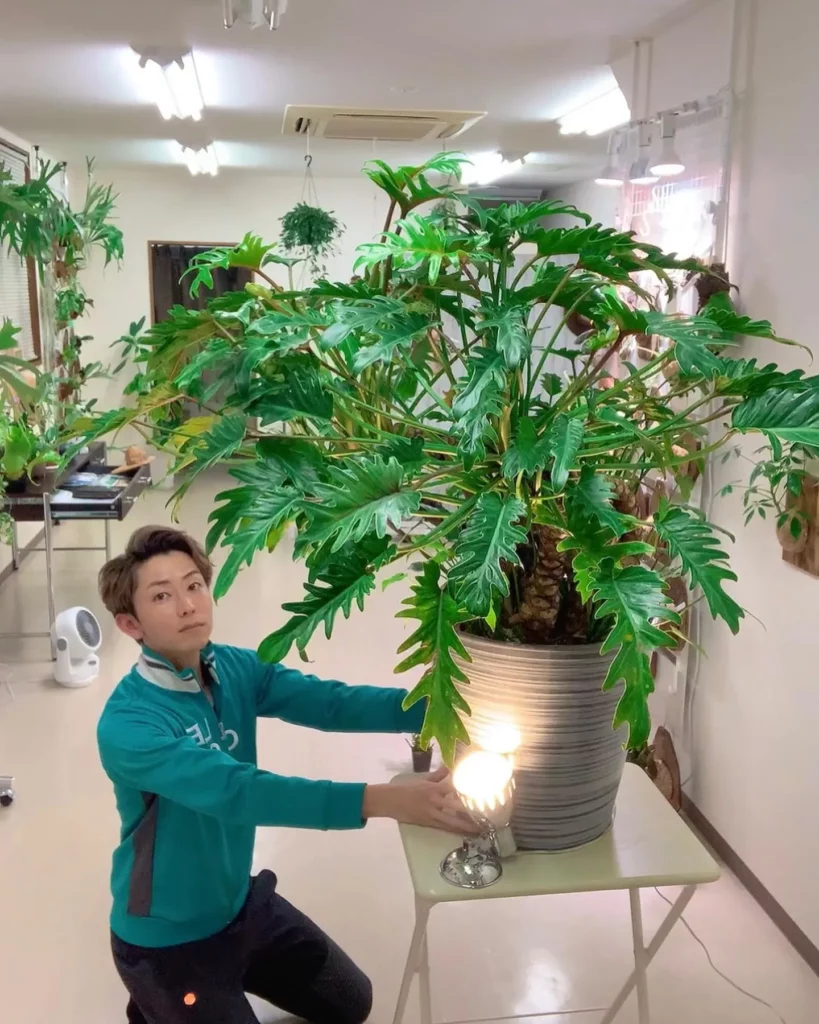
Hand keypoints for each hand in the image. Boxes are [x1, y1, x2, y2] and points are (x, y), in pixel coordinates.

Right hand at [363, 766, 479, 834]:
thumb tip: (450, 764)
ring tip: (480, 829)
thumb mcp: (424, 779)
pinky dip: (455, 829)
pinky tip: (464, 832)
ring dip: (467, 825)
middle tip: (487, 815)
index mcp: (434, 787)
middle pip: (457, 807)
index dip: (468, 791)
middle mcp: (435, 801)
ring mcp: (431, 813)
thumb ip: (439, 774)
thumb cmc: (407, 788)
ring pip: (452, 821)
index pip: (455, 788)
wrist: (390, 801)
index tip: (482, 792)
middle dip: (472, 812)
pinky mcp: (428, 822)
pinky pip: (444, 827)